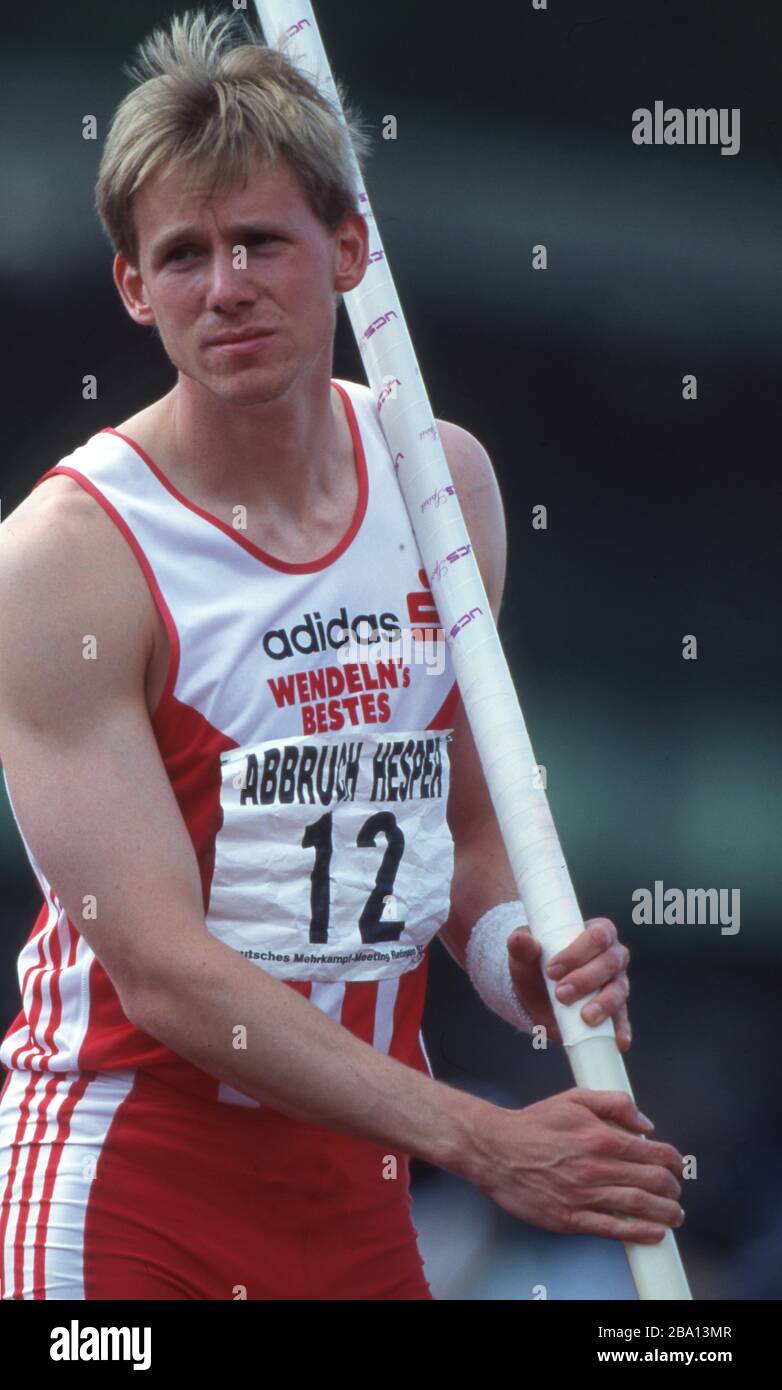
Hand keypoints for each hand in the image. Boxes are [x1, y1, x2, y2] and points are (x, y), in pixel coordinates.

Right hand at [464, 1088, 683, 1242]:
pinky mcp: (570, 1218)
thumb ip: (614, 1103)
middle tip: (676, 1192)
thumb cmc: (534, 1124)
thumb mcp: (574, 1099)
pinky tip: (653, 1234)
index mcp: (602, 1138)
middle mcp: (597, 1168)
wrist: (496, 1149)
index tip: (677, 1166)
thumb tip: (644, 1123)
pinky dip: (638, 1233)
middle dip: (672, 1189)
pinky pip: (612, 1229)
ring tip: (674, 1216)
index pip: (654, 1153)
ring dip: (665, 1214)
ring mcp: (584, 1195)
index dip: (673, 1161)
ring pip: (638, 1207)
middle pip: (652, 1183)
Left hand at [506, 916, 630, 1049]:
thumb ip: (522, 945)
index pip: (597, 935)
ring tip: (585, 1017)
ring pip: (619, 990)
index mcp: (596, 932)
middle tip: (560, 994)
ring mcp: (617, 983)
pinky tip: (619, 1041)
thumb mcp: (525, 954)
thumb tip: (520, 939)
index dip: (577, 953)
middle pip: (610, 962)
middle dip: (586, 979)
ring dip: (603, 1003)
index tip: (551, 970)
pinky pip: (622, 1019)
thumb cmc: (535, 964)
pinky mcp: (615, 1010)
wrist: (535, 993)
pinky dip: (621, 1029)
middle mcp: (613, 955)